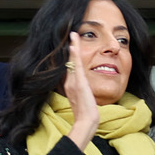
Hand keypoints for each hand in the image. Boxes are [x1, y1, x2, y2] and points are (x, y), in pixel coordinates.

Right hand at [64, 32, 98, 149]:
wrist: (86, 120)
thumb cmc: (86, 113)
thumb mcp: (83, 99)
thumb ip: (82, 91)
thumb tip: (83, 88)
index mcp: (70, 85)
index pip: (69, 67)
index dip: (70, 55)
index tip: (72, 44)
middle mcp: (69, 82)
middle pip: (69, 61)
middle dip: (70, 47)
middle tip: (72, 34)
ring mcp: (73, 82)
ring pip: (71, 61)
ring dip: (72, 47)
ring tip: (73, 35)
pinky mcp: (79, 83)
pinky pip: (76, 67)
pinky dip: (74, 56)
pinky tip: (73, 47)